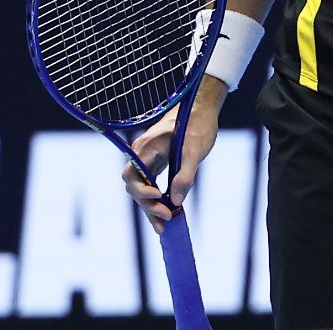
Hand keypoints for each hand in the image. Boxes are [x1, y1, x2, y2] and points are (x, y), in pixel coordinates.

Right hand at [121, 80, 225, 232]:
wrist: (200, 108)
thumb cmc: (198, 125)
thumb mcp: (195, 150)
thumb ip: (185, 175)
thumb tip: (176, 201)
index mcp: (146, 148)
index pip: (132, 176)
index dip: (142, 192)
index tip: (159, 198)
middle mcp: (142, 154)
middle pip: (135, 186)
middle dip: (148, 204)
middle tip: (168, 217)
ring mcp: (148, 159)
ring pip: (142, 188)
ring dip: (151, 206)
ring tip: (165, 225)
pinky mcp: (156, 163)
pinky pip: (150, 184)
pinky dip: (157, 199)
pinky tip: (166, 212)